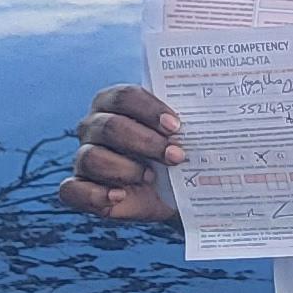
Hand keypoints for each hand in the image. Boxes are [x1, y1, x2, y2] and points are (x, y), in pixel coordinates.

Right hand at [61, 84, 183, 224]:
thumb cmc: (177, 154)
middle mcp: (93, 126)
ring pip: (93, 158)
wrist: (174, 193)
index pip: (125, 96)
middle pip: (111, 127)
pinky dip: (96, 194)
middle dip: (146, 143)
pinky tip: (119, 196)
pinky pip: (72, 189)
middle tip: (176, 156)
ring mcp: (83, 156)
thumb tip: (219, 113)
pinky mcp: (78, 187)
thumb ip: (193, 121)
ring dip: (127, 170)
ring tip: (150, 178)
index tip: (177, 127)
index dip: (150, 110)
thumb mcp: (186, 136)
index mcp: (114, 102)